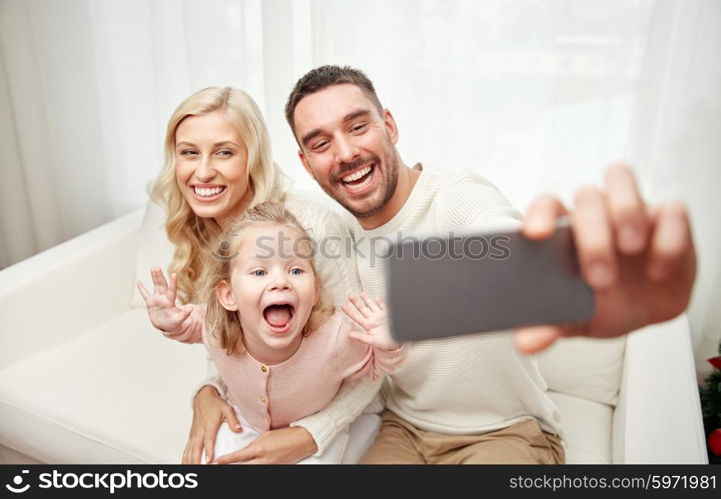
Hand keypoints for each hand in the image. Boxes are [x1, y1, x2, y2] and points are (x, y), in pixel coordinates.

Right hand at [137, 267, 193, 332]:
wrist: (168, 326)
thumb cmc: (175, 323)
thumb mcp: (180, 320)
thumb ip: (185, 314)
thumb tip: (192, 307)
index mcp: (170, 302)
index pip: (171, 290)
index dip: (173, 283)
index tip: (174, 274)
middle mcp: (164, 298)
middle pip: (162, 285)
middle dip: (159, 276)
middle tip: (156, 267)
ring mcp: (157, 299)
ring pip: (155, 286)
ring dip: (154, 278)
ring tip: (153, 268)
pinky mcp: (150, 303)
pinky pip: (145, 295)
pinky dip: (142, 289)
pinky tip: (139, 282)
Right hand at [182, 385, 241, 463]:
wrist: (203, 398)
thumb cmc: (215, 404)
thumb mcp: (227, 409)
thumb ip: (233, 420)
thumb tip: (239, 429)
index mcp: (209, 426)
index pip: (208, 441)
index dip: (209, 451)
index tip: (209, 461)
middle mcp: (199, 432)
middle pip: (196, 449)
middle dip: (196, 461)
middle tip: (199, 470)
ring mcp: (194, 435)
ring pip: (189, 451)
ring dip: (189, 461)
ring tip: (191, 470)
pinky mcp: (191, 436)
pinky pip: (186, 449)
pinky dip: (185, 458)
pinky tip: (186, 464)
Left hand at [212, 426, 316, 463]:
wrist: (303, 440)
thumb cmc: (285, 434)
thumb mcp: (266, 435)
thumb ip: (253, 444)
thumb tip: (244, 452)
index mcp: (260, 449)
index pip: (238, 457)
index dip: (225, 461)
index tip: (216, 462)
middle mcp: (263, 460)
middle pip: (242, 469)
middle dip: (230, 469)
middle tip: (220, 468)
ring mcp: (270, 467)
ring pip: (250, 471)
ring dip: (241, 469)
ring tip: (232, 468)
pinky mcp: (275, 470)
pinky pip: (260, 471)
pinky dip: (253, 469)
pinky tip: (249, 467)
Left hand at [341, 293, 399, 350]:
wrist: (397, 344)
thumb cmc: (385, 345)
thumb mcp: (372, 341)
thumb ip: (361, 338)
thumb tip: (349, 335)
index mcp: (368, 325)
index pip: (356, 317)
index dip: (349, 312)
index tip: (343, 306)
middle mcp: (373, 319)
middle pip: (362, 309)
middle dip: (356, 302)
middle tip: (350, 296)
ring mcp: (380, 316)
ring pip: (371, 305)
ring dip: (367, 299)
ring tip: (362, 293)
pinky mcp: (388, 314)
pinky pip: (383, 306)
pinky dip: (380, 302)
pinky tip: (377, 298)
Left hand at [514, 163, 695, 352]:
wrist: (640, 313)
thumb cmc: (598, 303)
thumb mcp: (570, 318)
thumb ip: (546, 326)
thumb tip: (525, 343)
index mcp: (562, 231)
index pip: (546, 205)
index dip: (539, 213)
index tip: (536, 235)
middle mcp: (594, 214)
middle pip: (586, 197)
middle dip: (593, 235)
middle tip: (599, 277)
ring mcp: (631, 211)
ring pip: (620, 181)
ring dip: (625, 212)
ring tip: (631, 250)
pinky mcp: (668, 220)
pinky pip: (671, 210)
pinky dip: (667, 237)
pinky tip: (659, 269)